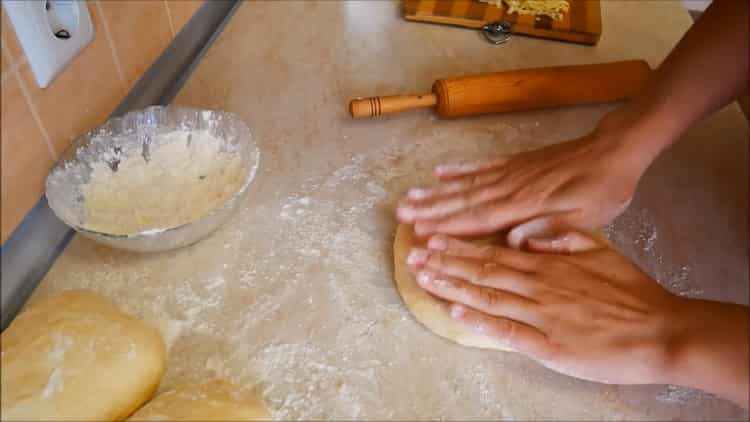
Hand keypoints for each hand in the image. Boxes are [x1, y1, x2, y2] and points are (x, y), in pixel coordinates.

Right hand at [397, 115, 651, 245]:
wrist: (612, 151)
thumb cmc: (600, 191)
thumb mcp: (582, 220)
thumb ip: (546, 231)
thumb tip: (511, 243)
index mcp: (523, 206)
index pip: (477, 219)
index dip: (447, 228)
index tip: (419, 234)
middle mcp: (509, 188)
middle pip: (462, 200)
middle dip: (430, 209)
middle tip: (399, 214)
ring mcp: (510, 172)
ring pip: (465, 184)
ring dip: (435, 191)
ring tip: (408, 195)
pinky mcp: (515, 162)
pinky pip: (481, 166)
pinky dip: (458, 170)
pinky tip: (440, 172)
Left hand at [405, 231, 749, 408]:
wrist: (661, 330)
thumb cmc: (633, 292)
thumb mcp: (601, 250)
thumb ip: (564, 240)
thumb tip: (530, 237)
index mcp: (549, 263)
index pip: (494, 252)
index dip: (459, 247)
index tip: (432, 240)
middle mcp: (538, 284)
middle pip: (481, 271)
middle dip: (443, 263)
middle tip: (412, 255)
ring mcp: (540, 314)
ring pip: (486, 296)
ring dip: (450, 286)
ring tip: (421, 277)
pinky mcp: (547, 344)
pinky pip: (506, 331)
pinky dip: (478, 320)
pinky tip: (454, 311)